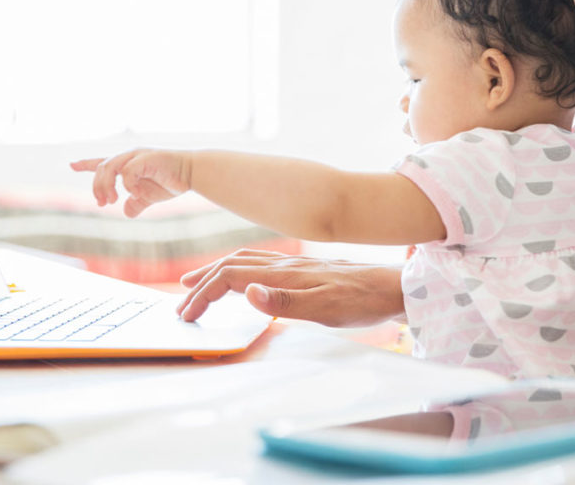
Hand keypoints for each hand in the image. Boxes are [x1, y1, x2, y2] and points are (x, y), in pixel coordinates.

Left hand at [70, 148, 190, 217]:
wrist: (191, 174)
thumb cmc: (172, 181)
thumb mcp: (149, 196)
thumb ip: (136, 203)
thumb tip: (127, 212)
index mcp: (128, 163)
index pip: (102, 162)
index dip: (86, 163)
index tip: (71, 164)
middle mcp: (129, 156)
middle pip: (101, 167)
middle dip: (97, 187)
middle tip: (103, 203)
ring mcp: (136, 155)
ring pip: (109, 167)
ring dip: (106, 186)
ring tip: (112, 201)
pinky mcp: (146, 158)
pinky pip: (127, 172)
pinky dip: (128, 186)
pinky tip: (136, 194)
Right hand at [176, 249, 405, 326]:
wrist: (392, 287)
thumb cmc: (362, 301)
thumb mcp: (326, 308)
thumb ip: (286, 301)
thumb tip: (249, 292)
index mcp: (284, 273)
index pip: (231, 276)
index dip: (205, 293)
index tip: (187, 314)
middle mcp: (285, 264)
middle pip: (232, 265)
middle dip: (203, 282)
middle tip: (181, 301)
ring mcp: (294, 265)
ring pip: (244, 261)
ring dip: (216, 272)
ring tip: (196, 283)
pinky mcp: (303, 269)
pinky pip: (259, 264)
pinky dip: (237, 270)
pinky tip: (242, 280)